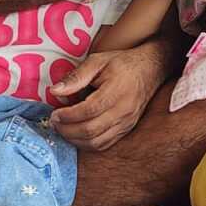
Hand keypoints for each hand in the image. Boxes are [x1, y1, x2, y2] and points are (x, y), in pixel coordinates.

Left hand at [48, 41, 167, 150]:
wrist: (150, 70)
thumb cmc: (122, 64)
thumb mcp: (97, 61)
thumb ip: (76, 77)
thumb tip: (55, 91)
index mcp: (116, 91)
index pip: (88, 111)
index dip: (68, 116)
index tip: (54, 113)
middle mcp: (123, 111)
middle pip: (91, 130)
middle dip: (67, 130)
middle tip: (55, 122)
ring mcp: (126, 123)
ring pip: (97, 142)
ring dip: (75, 140)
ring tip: (63, 129)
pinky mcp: (127, 129)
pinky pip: (104, 144)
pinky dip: (87, 144)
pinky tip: (77, 134)